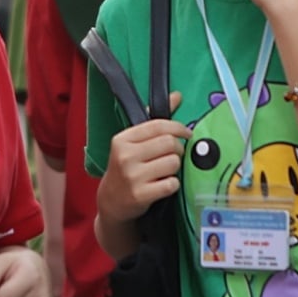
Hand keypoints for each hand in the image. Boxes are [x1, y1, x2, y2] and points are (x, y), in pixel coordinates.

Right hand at [97, 94, 189, 222]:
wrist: (111, 201)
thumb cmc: (125, 168)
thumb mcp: (132, 143)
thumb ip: (154, 121)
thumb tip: (177, 95)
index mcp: (123, 139)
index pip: (158, 125)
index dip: (178, 127)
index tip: (187, 133)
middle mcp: (125, 156)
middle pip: (169, 143)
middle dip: (178, 149)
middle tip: (174, 155)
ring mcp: (132, 176)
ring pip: (173, 163)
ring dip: (175, 168)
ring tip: (165, 171)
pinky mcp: (140, 195)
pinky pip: (172, 184)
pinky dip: (173, 184)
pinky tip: (163, 185)